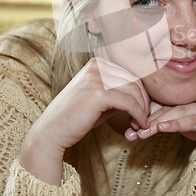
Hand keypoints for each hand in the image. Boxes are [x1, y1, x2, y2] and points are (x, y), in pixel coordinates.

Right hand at [19, 57, 149, 184]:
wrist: (51, 131)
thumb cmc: (75, 118)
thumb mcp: (100, 100)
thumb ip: (118, 93)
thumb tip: (142, 97)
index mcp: (97, 63)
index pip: (130, 74)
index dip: (140, 94)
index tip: (142, 111)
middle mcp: (97, 66)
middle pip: (135, 81)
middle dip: (144, 102)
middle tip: (144, 120)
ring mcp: (97, 78)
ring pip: (135, 91)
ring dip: (143, 110)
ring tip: (140, 125)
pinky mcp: (99, 93)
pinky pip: (130, 103)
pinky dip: (139, 115)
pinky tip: (138, 124)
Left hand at [131, 87, 195, 172]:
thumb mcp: (181, 121)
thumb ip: (162, 118)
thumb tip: (134, 127)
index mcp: (190, 90)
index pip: (165, 97)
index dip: (146, 108)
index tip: (130, 120)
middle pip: (170, 104)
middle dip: (149, 118)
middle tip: (132, 129)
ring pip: (178, 112)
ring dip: (158, 122)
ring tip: (143, 131)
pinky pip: (192, 121)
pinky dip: (176, 124)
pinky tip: (162, 128)